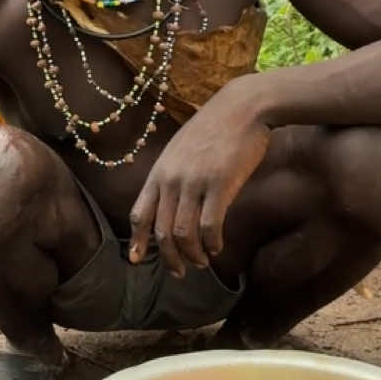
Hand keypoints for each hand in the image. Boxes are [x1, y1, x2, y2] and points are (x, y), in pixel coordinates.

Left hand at [128, 91, 271, 277]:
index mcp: (159, 172)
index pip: (139, 213)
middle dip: (169, 258)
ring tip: (201, 262)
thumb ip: (172, 175)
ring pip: (184, 234)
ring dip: (192, 255)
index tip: (137, 261)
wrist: (243, 107)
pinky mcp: (220, 184)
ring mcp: (194, 182)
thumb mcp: (181, 149)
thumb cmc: (215, 129)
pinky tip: (217, 247)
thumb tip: (171, 204)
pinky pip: (209, 226)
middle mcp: (172, 179)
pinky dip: (211, 243)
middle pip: (162, 231)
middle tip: (180, 272)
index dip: (137, 241)